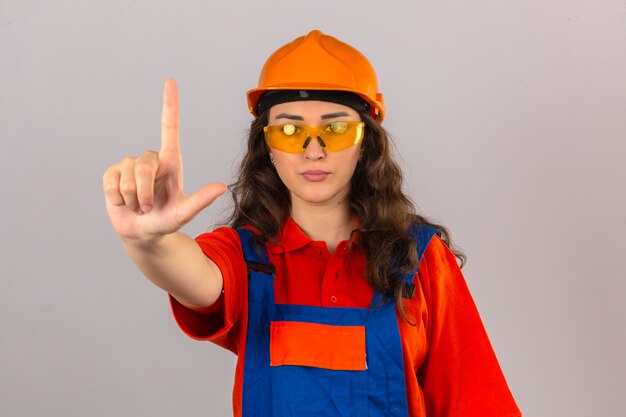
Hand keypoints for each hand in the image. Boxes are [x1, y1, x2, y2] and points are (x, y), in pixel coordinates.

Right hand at [103, 79, 226, 242]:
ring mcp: (130, 165)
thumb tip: (222, 188)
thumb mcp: (184, 213)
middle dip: (145, 193)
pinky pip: (112, 182)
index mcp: (171, 161)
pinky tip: (123, 202)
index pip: (169, 127)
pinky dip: (118, 198)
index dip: (169, 105)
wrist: (142, 233)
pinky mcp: (112, 173)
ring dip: (134, 198)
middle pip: (145, 166)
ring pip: (128, 177)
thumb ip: (201, 200)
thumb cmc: (166, 220)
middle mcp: (151, 159)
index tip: (170, 82)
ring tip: (139, 206)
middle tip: (149, 207)